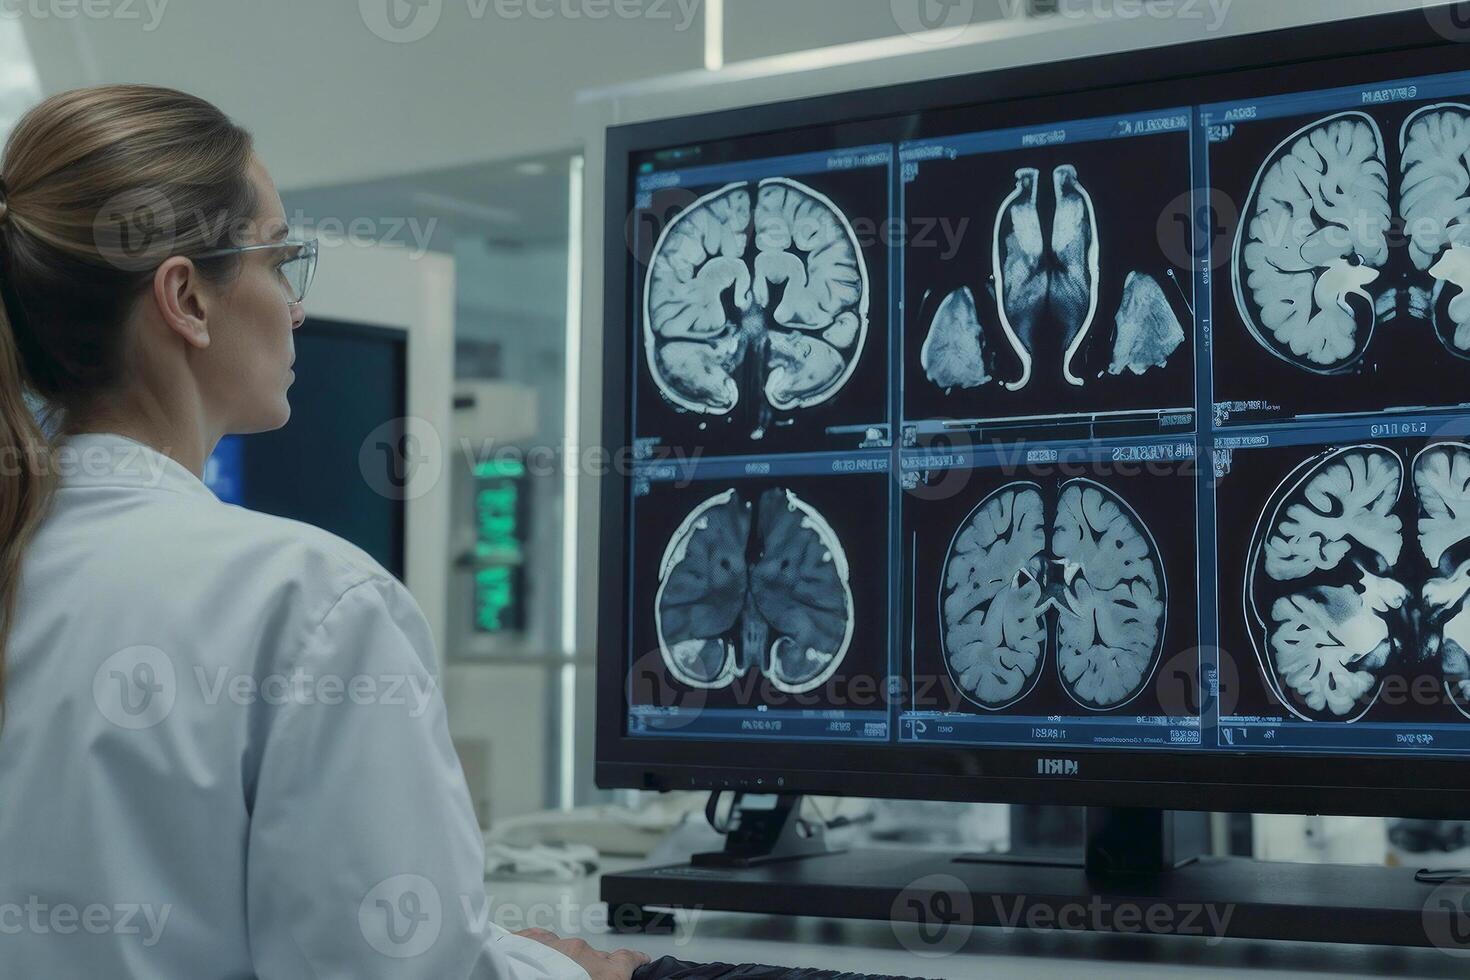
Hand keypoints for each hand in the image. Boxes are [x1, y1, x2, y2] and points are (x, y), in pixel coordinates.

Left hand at [514, 928, 650, 979]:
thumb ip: (606, 978)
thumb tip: (607, 975)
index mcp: (605, 974)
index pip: (628, 960)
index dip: (635, 961)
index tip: (640, 961)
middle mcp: (583, 953)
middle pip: (593, 958)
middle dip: (588, 969)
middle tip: (576, 979)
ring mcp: (556, 943)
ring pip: (564, 951)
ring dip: (560, 963)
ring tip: (545, 978)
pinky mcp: (530, 937)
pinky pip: (540, 943)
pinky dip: (539, 954)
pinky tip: (530, 968)